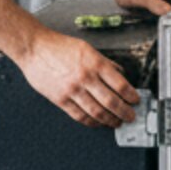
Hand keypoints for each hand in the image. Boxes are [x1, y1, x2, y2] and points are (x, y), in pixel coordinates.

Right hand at [17, 28, 143, 127]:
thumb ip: (104, 63)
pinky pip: (79, 116)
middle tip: (130, 116)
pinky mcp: (60, 99)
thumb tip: (120, 74)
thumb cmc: (59, 47)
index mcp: (95, 63)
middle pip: (111, 101)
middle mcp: (85, 77)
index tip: (135, 100)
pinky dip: (92, 122)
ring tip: (117, 122)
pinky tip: (98, 123)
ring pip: (96, 112)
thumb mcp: (87, 49)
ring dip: (110, 120)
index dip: (131, 96)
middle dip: (124, 112)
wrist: (34, 48)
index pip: (120, 84)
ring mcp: (72, 90)